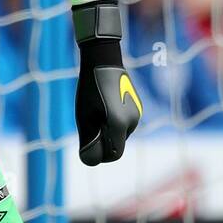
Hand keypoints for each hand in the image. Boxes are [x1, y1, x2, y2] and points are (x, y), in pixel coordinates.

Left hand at [73, 1, 141, 165]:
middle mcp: (133, 121)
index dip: (100, 156)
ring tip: (97, 109)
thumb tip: (91, 160)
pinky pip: (126, 123)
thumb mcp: (84, 117)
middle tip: (90, 122)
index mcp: (119, 124)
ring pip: (122, 134)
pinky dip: (115, 121)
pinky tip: (105, 104)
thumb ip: (88, 140)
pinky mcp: (138, 108)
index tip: (89, 145)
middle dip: (104, 141)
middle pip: (117, 145)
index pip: (113, 155)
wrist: (104, 62)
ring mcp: (137, 114)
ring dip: (109, 130)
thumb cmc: (90, 90)